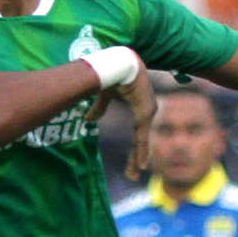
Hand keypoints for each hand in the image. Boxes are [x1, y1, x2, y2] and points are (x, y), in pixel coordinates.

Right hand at [84, 56, 154, 179]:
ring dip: (137, 159)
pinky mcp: (145, 113)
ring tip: (134, 174)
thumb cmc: (113, 72)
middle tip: (133, 175)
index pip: (138, 133)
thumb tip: (89, 120)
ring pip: (142, 142)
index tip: (135, 163)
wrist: (120, 61)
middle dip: (136, 158)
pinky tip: (142, 165)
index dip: (135, 149)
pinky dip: (140, 151)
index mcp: (141, 107)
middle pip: (141, 141)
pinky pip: (141, 137)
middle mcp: (147, 111)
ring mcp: (148, 113)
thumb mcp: (105, 94)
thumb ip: (100, 107)